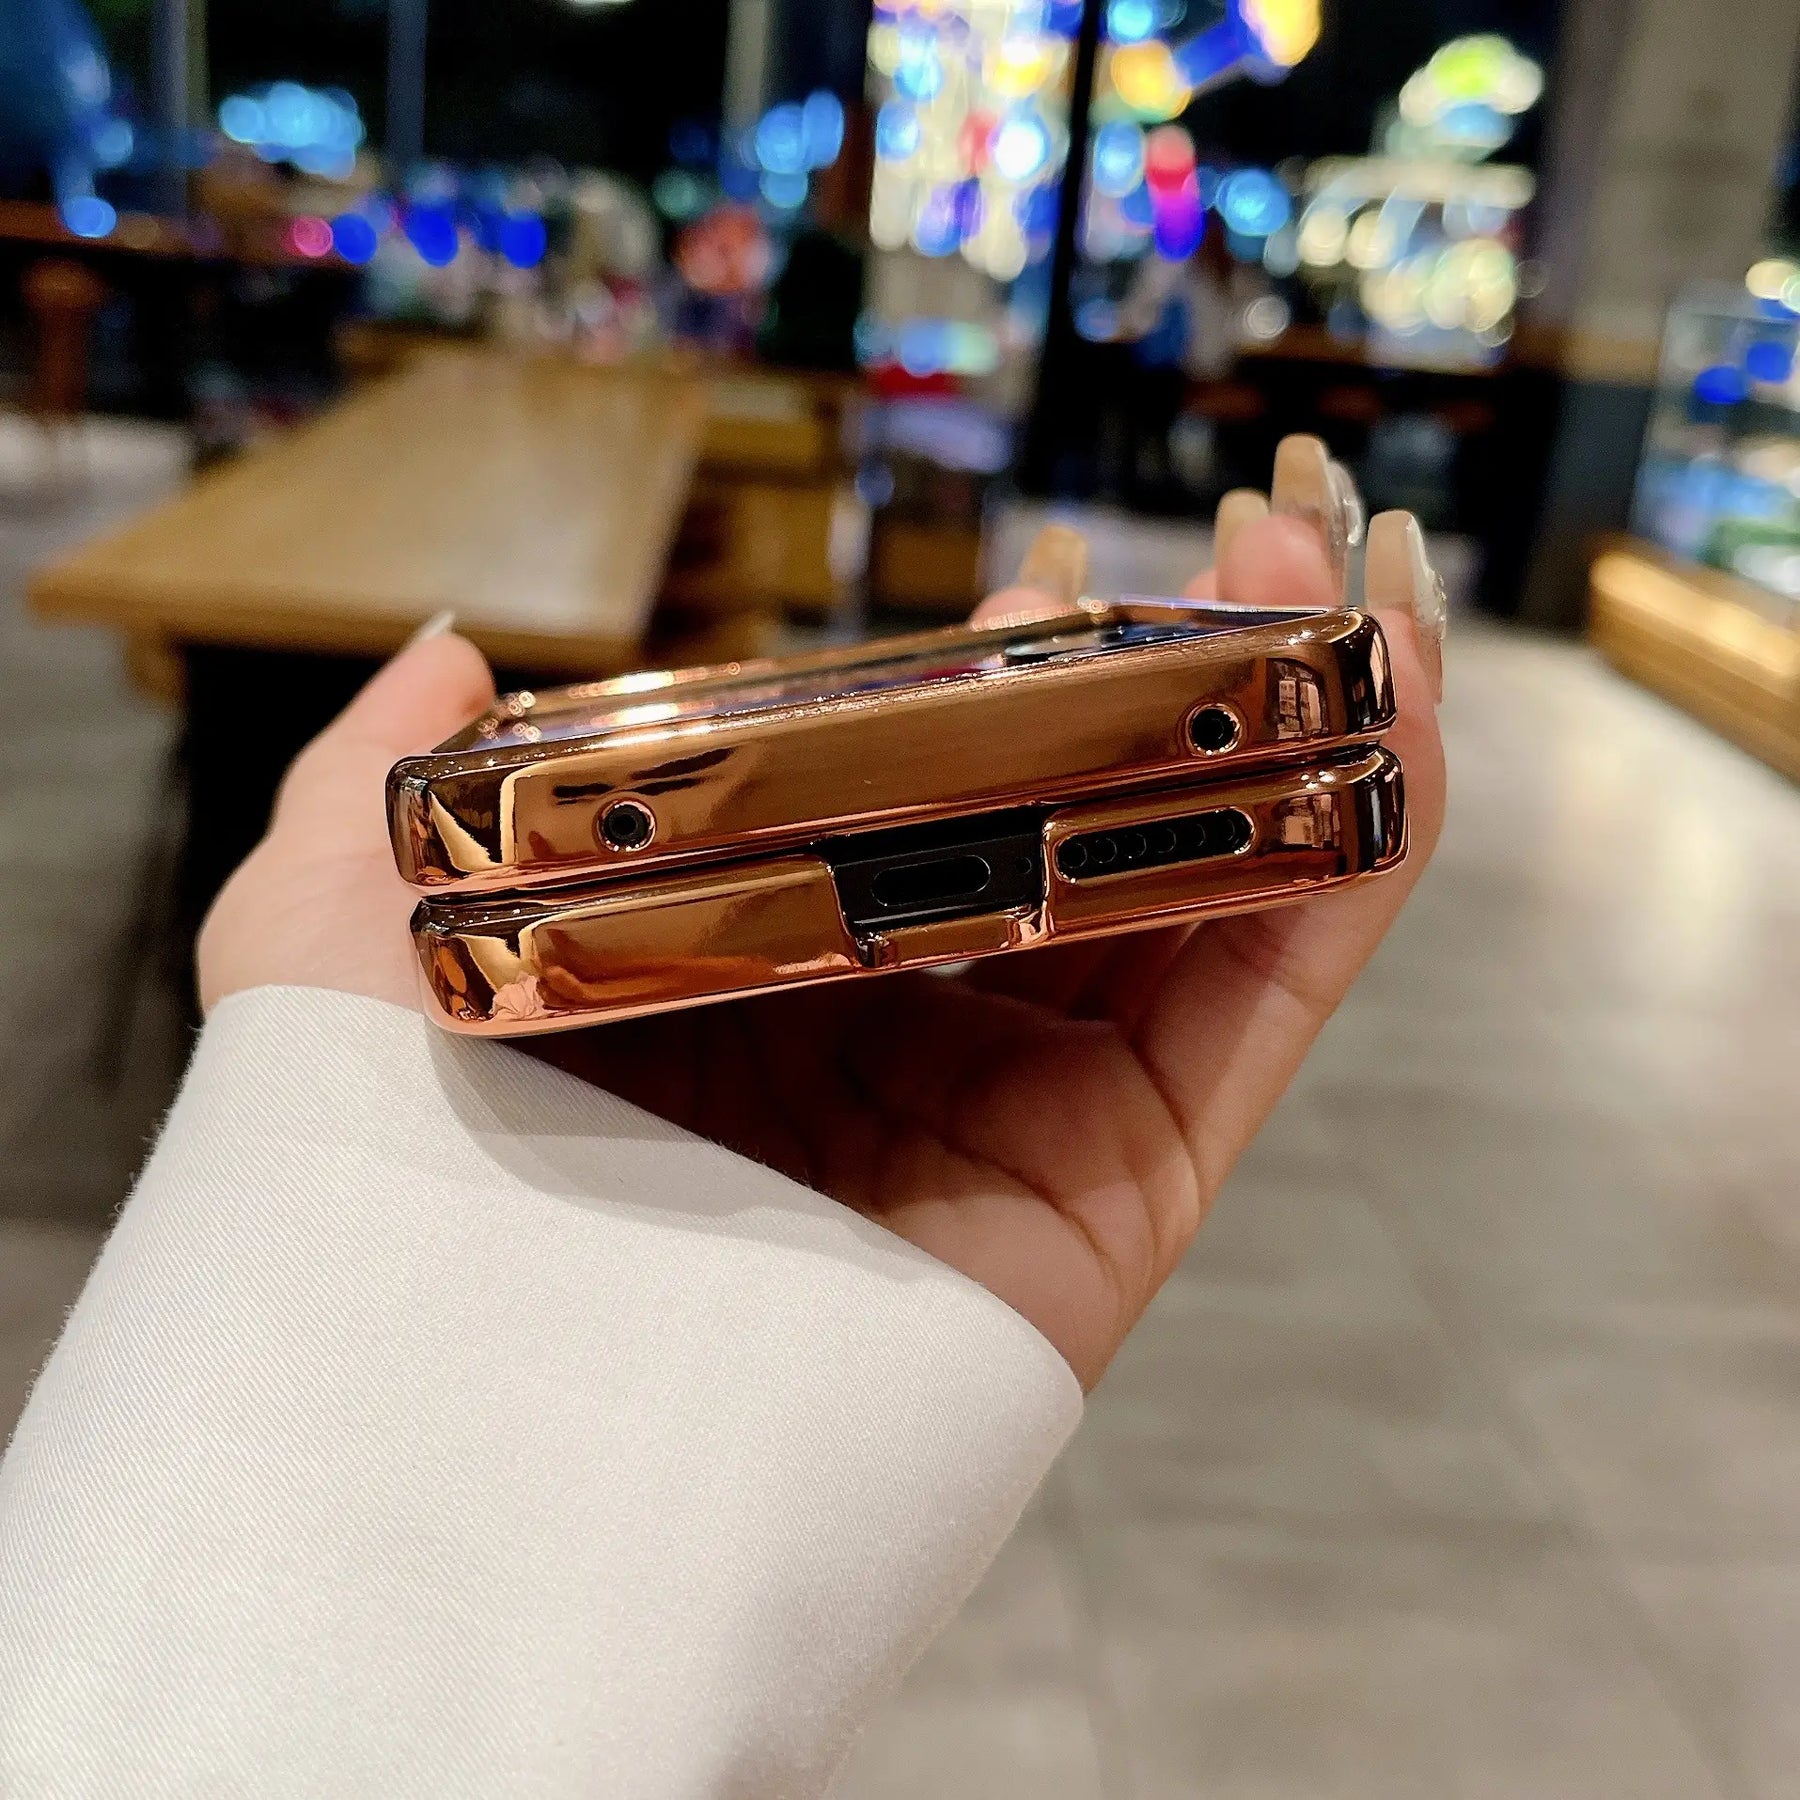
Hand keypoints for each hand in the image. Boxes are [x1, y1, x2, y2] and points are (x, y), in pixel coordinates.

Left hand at [199, 438, 1446, 1388]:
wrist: (454, 1430)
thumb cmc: (373, 1171)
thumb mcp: (322, 939)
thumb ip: (376, 786)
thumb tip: (447, 648)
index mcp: (757, 970)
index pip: (913, 804)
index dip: (1001, 687)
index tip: (1041, 578)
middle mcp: (896, 1037)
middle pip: (1087, 838)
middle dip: (1183, 690)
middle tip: (1241, 545)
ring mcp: (1017, 1116)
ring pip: (1200, 910)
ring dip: (1294, 744)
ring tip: (1350, 590)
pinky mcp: (1113, 1199)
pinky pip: (1257, 1022)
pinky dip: (1346, 878)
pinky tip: (1391, 737)